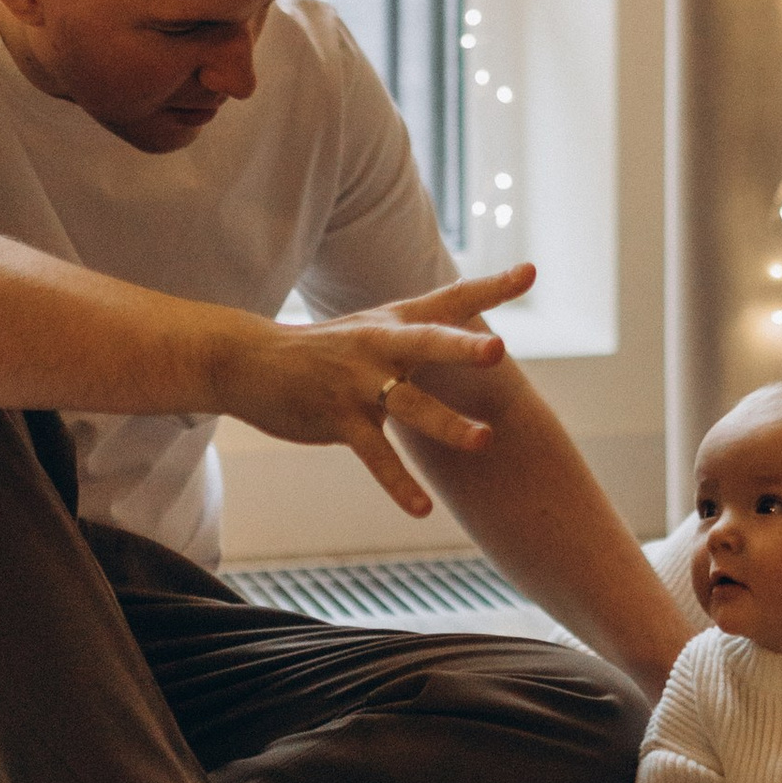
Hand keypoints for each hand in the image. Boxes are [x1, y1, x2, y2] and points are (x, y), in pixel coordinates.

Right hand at [222, 265, 533, 518]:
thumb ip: (418, 333)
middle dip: (463, 347)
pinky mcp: (338, 419)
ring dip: (447, 423)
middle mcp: (380, 345)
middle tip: (498, 350)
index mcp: (396, 321)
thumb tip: (468, 334)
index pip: (451, 298)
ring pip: (410, 404)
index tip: (532, 272)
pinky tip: (422, 509)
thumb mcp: (372, 329)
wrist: (250, 362)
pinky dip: (400, 484)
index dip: (492, 286)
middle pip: (429, 343)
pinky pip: (376, 456)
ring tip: (484, 441)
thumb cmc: (324, 349)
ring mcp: (358, 383)